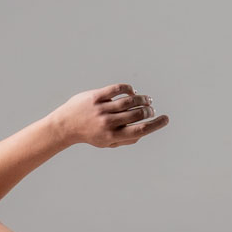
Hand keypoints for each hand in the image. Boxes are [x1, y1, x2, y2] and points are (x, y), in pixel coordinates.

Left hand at [53, 83, 168, 147]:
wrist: (65, 125)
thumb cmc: (89, 134)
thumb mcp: (107, 143)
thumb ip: (125, 139)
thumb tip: (143, 132)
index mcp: (113, 136)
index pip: (140, 130)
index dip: (156, 124)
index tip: (165, 119)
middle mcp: (108, 123)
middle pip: (137, 114)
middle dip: (149, 110)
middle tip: (152, 109)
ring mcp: (102, 109)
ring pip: (129, 101)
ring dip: (142, 99)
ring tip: (147, 99)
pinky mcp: (95, 96)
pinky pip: (116, 89)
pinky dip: (128, 89)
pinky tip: (132, 92)